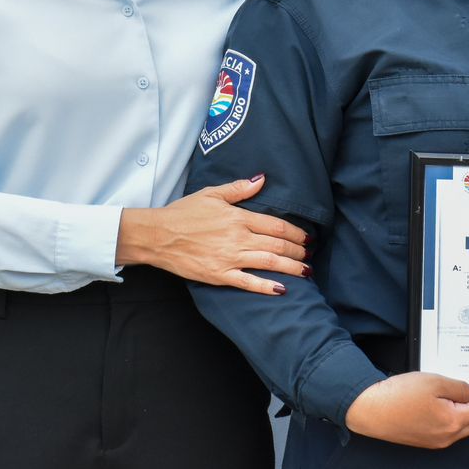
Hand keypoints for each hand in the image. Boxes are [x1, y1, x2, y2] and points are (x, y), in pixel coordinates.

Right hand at [116, 173, 308, 293]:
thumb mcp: (212, 194)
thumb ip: (239, 188)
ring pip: (268, 263)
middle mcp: (237, 238)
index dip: (295, 232)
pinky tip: (281, 289)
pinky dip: (266, 287)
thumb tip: (262, 179)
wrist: (158, 235)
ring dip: (291, 267)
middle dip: (298, 251)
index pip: (276, 225)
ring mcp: (229, 258)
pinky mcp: (219, 275)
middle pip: (277, 244)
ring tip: (306, 271)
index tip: (307, 237)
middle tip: (310, 255)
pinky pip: (247, 283)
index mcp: (238, 217)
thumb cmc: (183, 212)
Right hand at [344, 372, 468, 447]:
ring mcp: (436, 440)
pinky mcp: (425, 440)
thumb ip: (460, 387)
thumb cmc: (398, 395)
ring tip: (452, 392)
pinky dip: (451, 415)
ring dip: (465, 411)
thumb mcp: (435, 381)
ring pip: (462, 425)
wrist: (369, 409)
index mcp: (453, 421)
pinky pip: (448, 428)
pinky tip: (440, 402)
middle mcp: (447, 436)